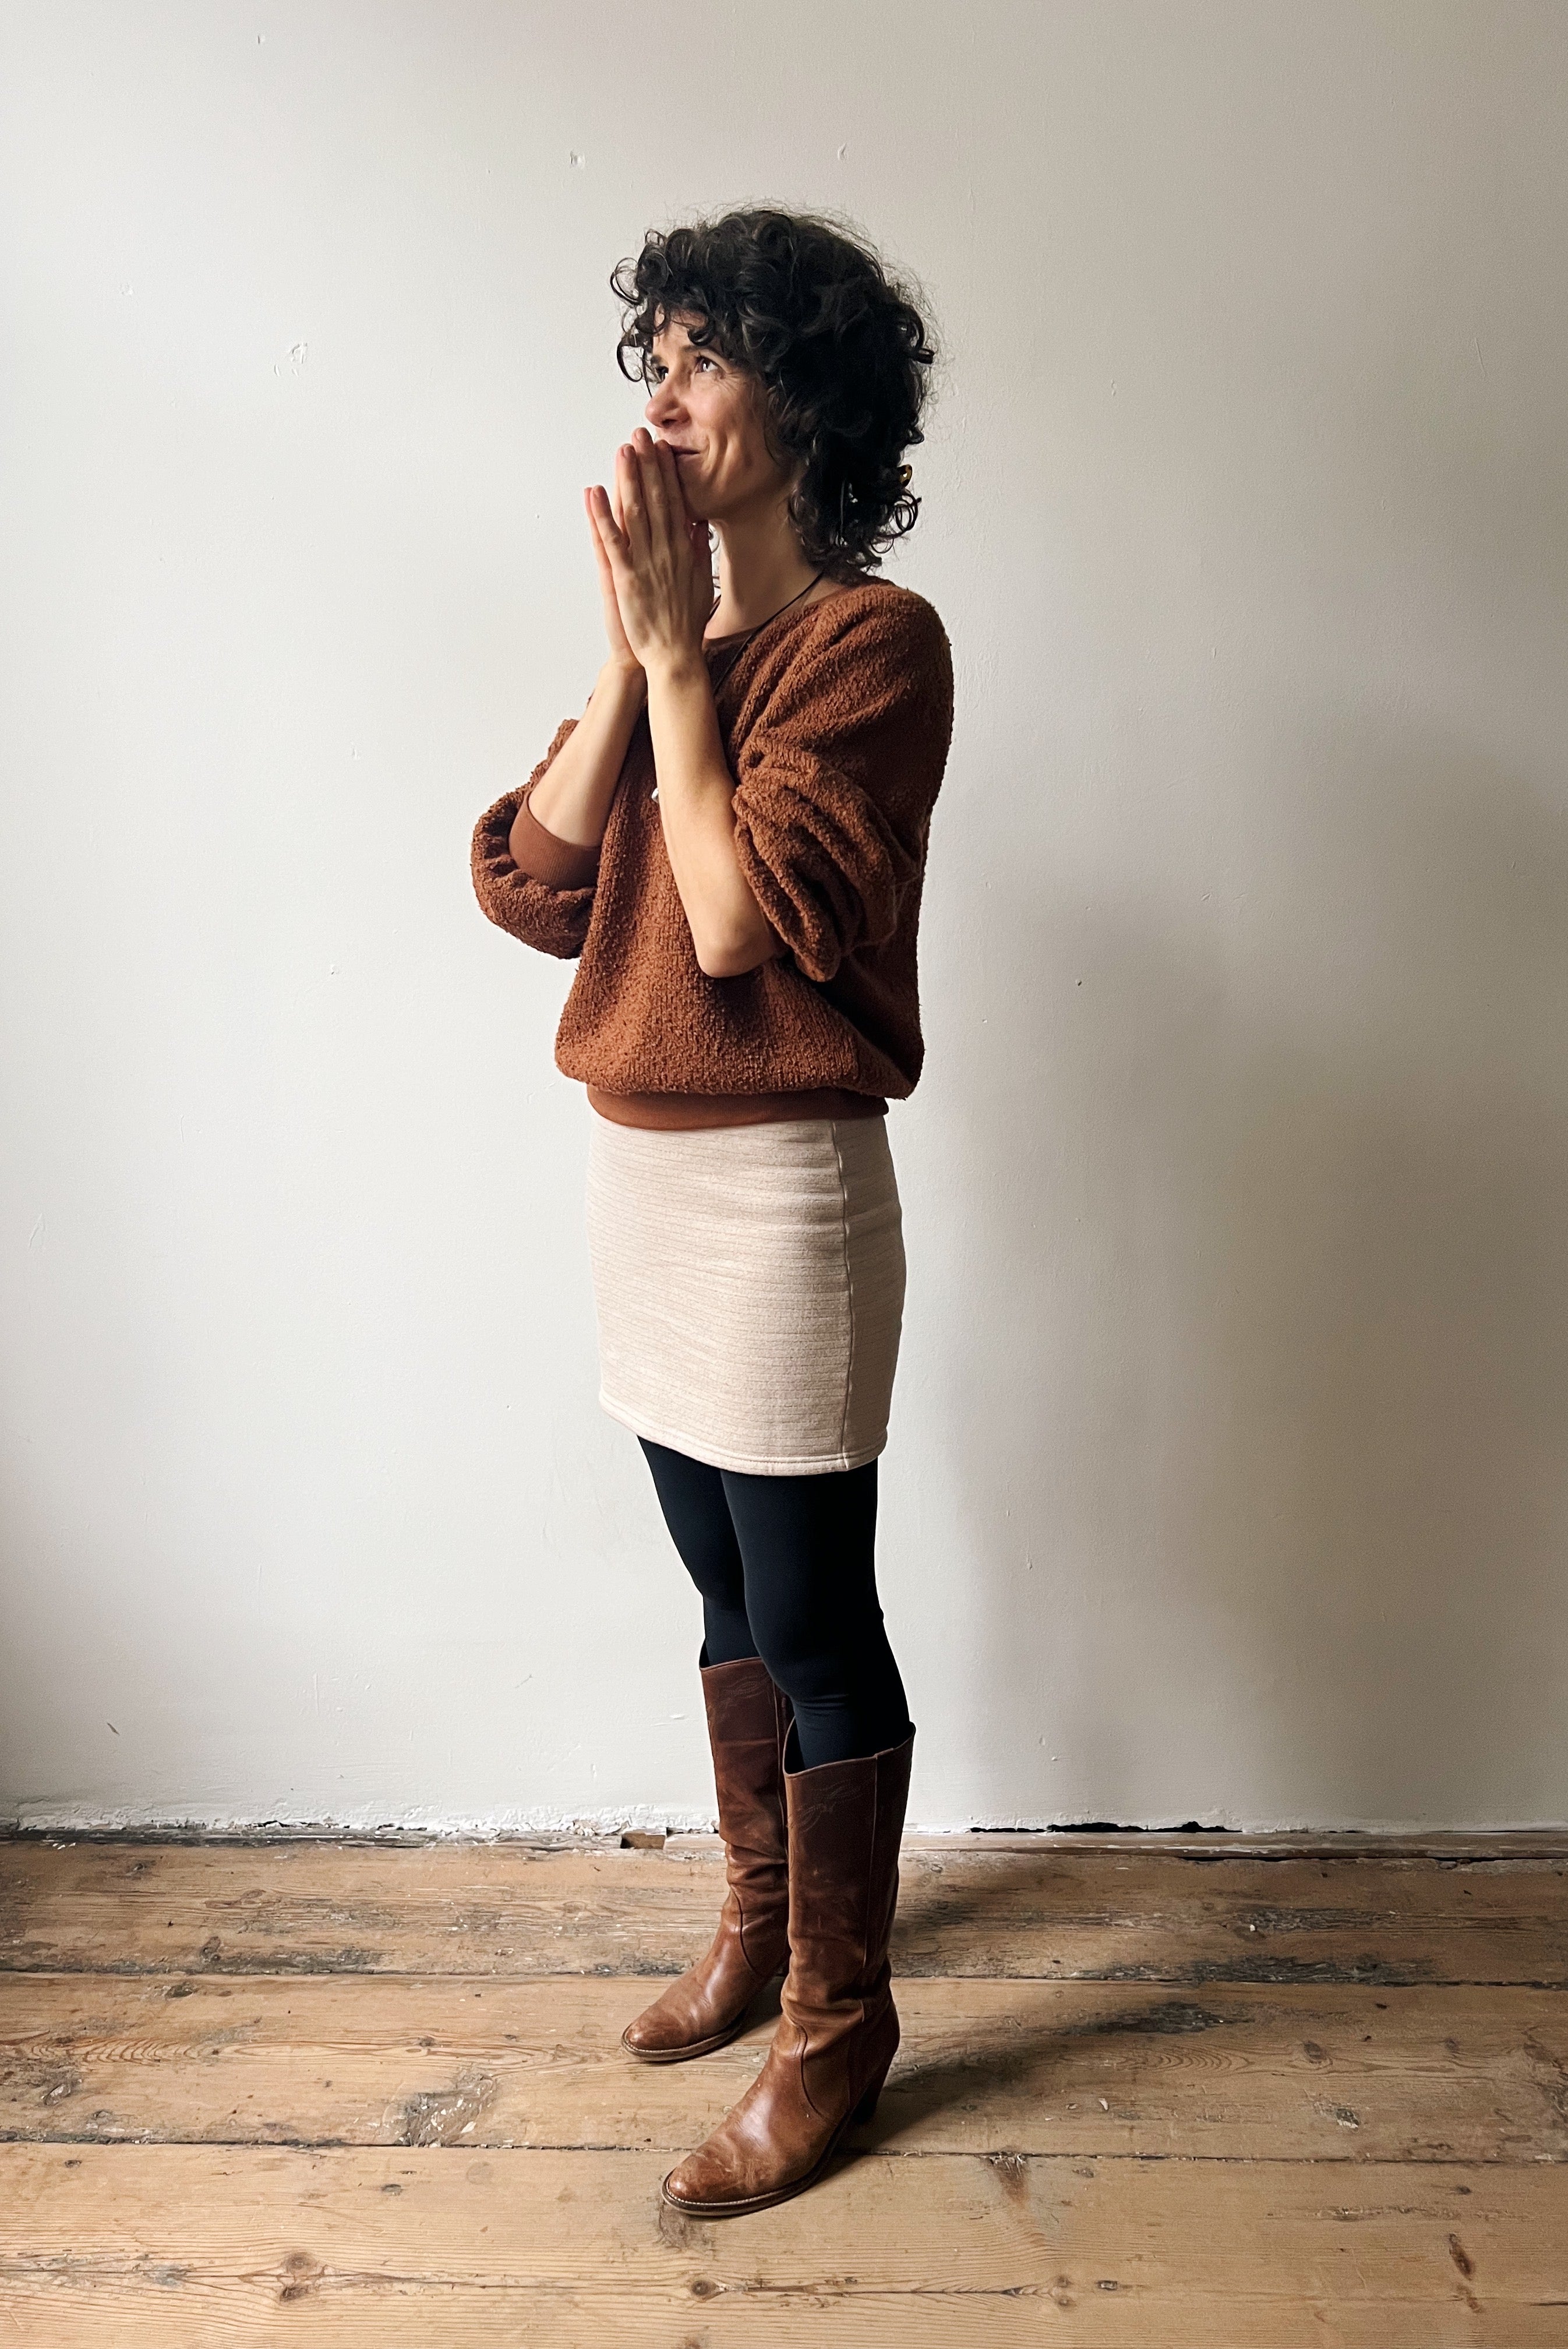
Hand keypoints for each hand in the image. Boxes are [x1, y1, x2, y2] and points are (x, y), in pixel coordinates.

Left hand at [588, 428, 713, 675]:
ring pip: (635, 513)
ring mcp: (646, 563)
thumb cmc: (685, 623)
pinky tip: (593, 493)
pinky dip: (602, 516)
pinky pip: (612, 541)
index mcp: (684, 550)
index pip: (675, 502)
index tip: (661, 448)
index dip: (667, 473)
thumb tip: (700, 523)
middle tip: (640, 434)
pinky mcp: (626, 579)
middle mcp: (666, 551)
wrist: (674, 657)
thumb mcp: (699, 582)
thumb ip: (700, 550)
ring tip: (621, 450)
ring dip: (627, 479)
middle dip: (648, 465)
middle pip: (656, 499)